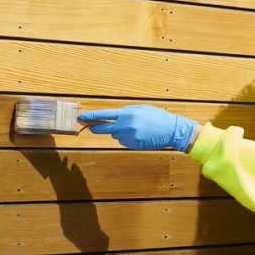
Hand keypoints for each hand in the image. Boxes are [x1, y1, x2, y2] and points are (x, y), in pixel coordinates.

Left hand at [79, 105, 198, 150]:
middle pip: (104, 129)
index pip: (104, 115)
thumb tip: (112, 116)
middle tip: (93, 126)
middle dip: (97, 128)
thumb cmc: (157, 117)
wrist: (172, 130)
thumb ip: (125, 112)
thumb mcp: (141, 109)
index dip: (91, 117)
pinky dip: (128, 138)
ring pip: (116, 135)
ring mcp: (129, 137)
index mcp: (127, 114)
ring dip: (120, 132)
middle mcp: (126, 126)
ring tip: (135, 128)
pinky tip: (139, 135)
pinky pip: (124, 141)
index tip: (82, 117)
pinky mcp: (133, 145)